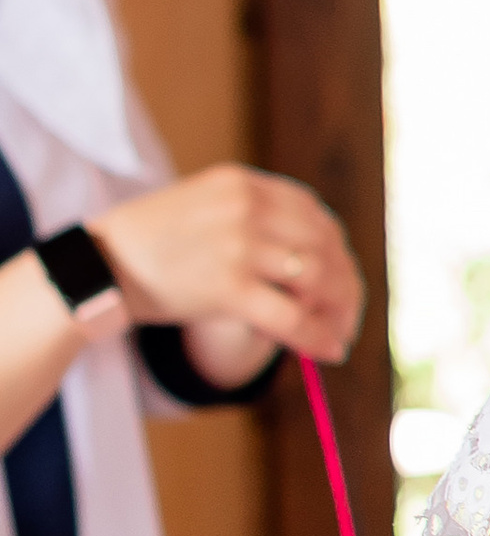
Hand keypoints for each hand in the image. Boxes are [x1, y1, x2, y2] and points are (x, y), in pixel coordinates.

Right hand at [94, 166, 363, 366]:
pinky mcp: (228, 286)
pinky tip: (329, 352)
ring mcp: (238, 244)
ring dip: (337, 311)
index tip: (342, 276)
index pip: (313, 214)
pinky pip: (291, 316)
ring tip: (339, 336)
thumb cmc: (150, 244)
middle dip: (344, 285)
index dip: (335, 249)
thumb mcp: (205, 210)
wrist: (95, 267)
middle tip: (348, 316)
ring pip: (316, 279)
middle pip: (324, 245)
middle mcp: (246, 206)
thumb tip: (314, 264)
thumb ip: (254, 221)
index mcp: (243, 183)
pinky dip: (317, 337)